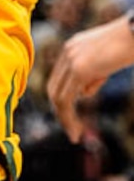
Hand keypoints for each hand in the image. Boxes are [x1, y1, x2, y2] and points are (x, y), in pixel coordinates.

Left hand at [47, 14, 133, 141]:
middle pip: (54, 87)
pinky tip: (75, 131)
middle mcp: (67, 51)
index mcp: (72, 47)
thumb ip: (93, 75)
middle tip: (71, 130)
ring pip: (58, 96)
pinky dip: (67, 117)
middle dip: (60, 111)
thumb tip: (84, 92)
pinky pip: (66, 98)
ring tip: (74, 134)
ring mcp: (72, 60)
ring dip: (64, 118)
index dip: (62, 100)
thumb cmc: (128, 46)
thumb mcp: (106, 62)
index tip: (70, 117)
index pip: (58, 78)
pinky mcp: (80, 69)